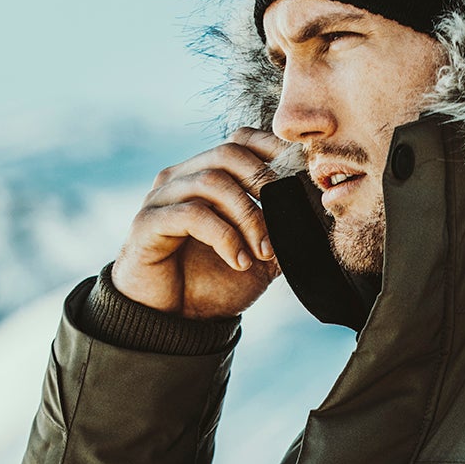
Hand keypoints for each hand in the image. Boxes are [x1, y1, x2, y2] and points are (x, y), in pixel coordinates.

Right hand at [111, 128, 285, 318]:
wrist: (176, 323)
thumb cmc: (212, 284)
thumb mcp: (259, 258)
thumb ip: (281, 234)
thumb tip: (317, 216)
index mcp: (205, 176)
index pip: (240, 140)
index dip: (273, 151)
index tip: (303, 179)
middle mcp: (180, 178)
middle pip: (229, 153)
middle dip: (266, 186)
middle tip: (286, 222)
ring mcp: (161, 198)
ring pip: (212, 182)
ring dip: (248, 217)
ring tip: (263, 253)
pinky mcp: (148, 223)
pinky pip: (191, 214)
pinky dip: (224, 237)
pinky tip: (238, 261)